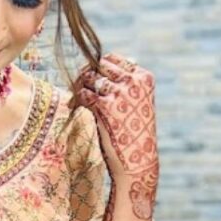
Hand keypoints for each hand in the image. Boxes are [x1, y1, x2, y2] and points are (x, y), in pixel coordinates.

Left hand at [73, 53, 159, 220]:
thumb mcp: (138, 102)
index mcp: (144, 78)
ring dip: (78, 87)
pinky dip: (76, 100)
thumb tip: (99, 62)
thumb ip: (125, 82)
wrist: (137, 161)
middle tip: (79, 87)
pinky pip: (82, 94)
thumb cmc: (135, 131)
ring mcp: (119, 93)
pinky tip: (76, 107)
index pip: (113, 59)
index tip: (92, 79)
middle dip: (86, 74)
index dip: (99, 67)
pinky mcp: (104, 106)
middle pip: (99, 65)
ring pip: (88, 77)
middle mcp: (133, 82)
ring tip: (77, 99)